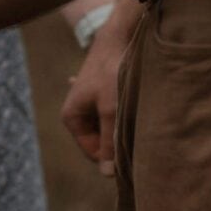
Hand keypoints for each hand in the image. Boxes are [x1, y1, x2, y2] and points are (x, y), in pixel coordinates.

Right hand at [61, 24, 127, 176]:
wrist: (119, 36)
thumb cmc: (112, 72)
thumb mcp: (111, 110)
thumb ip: (109, 143)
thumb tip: (109, 174)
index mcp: (71, 118)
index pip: (94, 154)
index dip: (113, 156)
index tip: (135, 152)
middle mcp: (77, 111)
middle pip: (101, 140)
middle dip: (118, 138)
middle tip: (139, 131)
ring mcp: (89, 102)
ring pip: (109, 126)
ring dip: (123, 124)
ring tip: (137, 113)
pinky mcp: (101, 93)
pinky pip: (113, 112)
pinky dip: (124, 111)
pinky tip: (131, 100)